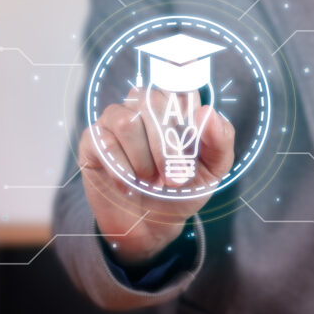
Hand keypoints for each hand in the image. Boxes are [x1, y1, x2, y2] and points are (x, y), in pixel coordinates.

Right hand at [78, 88, 234, 263]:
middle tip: (174, 180)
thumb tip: (209, 113)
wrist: (152, 226)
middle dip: (167, 148)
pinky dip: (122, 171)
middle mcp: (144, 105)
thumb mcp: (212, 172)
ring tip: (150, 182)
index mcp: (175, 106)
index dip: (187, 113)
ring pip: (127, 121)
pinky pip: (105, 143)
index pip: (180, 87)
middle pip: (153, 102)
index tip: (191, 145)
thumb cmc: (182, 190)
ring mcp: (115, 120)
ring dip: (143, 160)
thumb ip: (220, 142)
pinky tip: (129, 186)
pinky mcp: (93, 140)